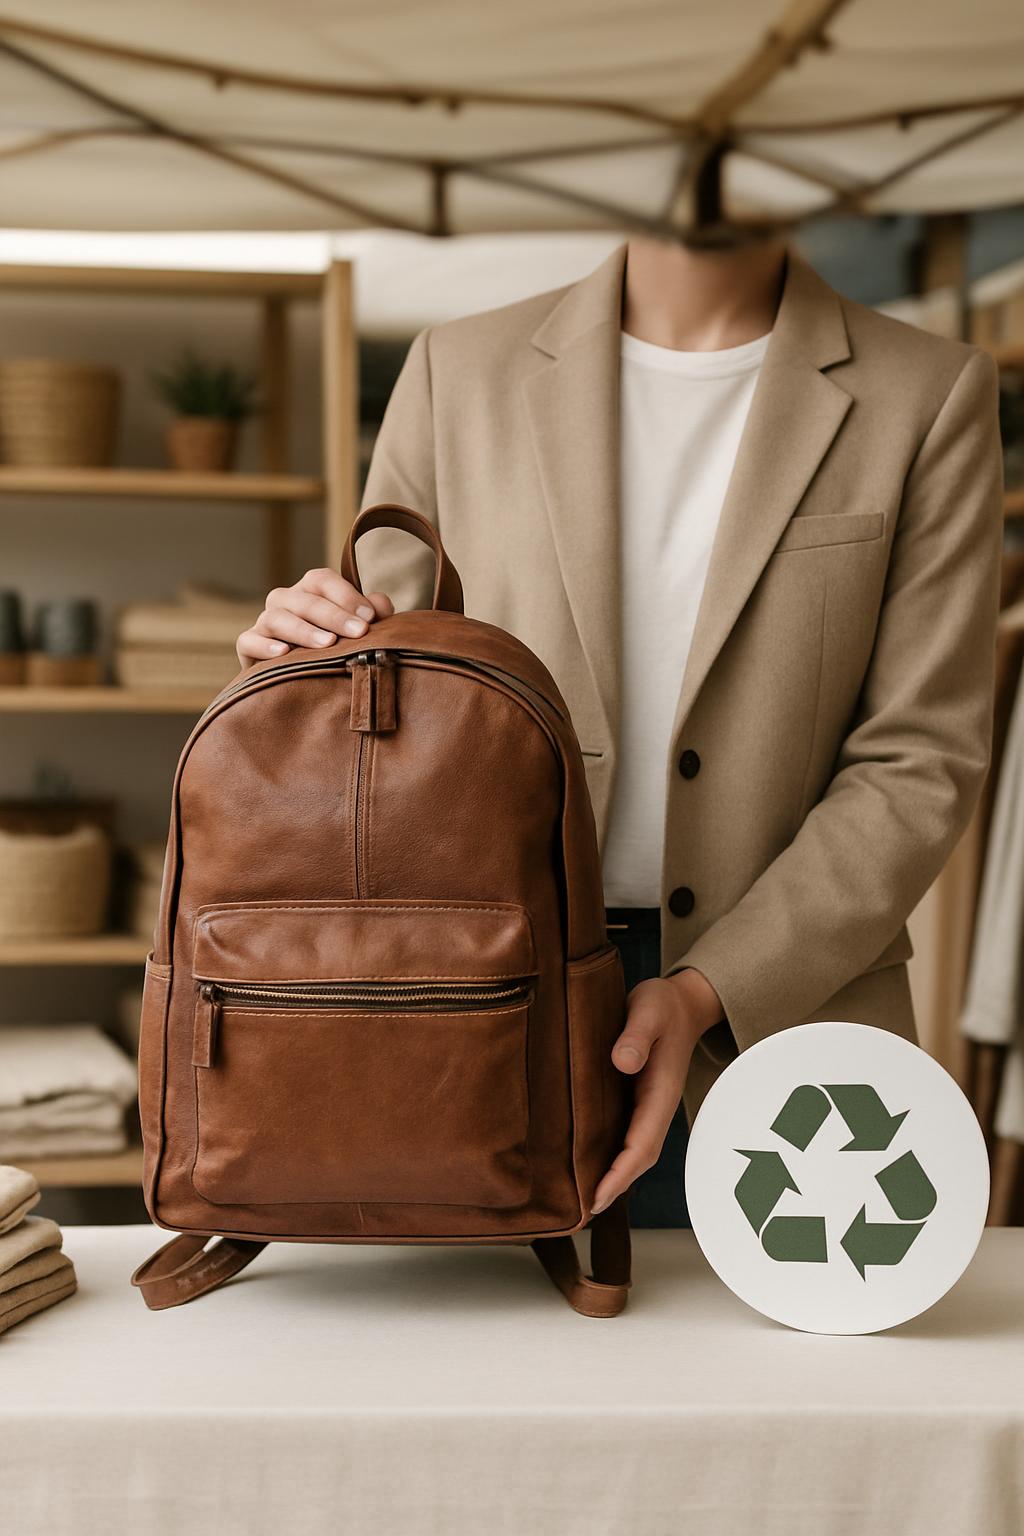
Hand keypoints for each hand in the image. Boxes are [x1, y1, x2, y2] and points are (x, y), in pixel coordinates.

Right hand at [236, 569, 394, 666]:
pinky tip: (283, 653)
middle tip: (358, 632)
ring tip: (327, 644)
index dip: (346, 594)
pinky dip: (264, 645)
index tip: (370, 617)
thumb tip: (381, 604)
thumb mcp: (354, 630)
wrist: (299, 680)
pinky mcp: (248, 647)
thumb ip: (372, 615)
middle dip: (333, 615)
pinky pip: (249, 640)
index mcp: (309, 591)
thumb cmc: (332, 649)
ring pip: (276, 617)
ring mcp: (264, 623)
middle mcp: (284, 601)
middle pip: (303, 599)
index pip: (321, 579)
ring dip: (303, 630)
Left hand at [591, 967, 722, 1214]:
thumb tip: (622, 1063)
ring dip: (612, 1177)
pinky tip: (585, 1165)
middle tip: (581, 1213)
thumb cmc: (662, 1005)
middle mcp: (656, 1105)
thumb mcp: (648, 1010)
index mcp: (661, 1091)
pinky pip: (625, 1136)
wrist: (680, 1002)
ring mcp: (648, 1105)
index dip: (620, 1173)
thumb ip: (637, 1035)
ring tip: (579, 1201)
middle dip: (614, 1186)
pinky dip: (610, 1157)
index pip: (642, 1143)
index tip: (596, 1196)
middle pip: (639, 1157)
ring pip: (632, 1150)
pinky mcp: (637, 1100)